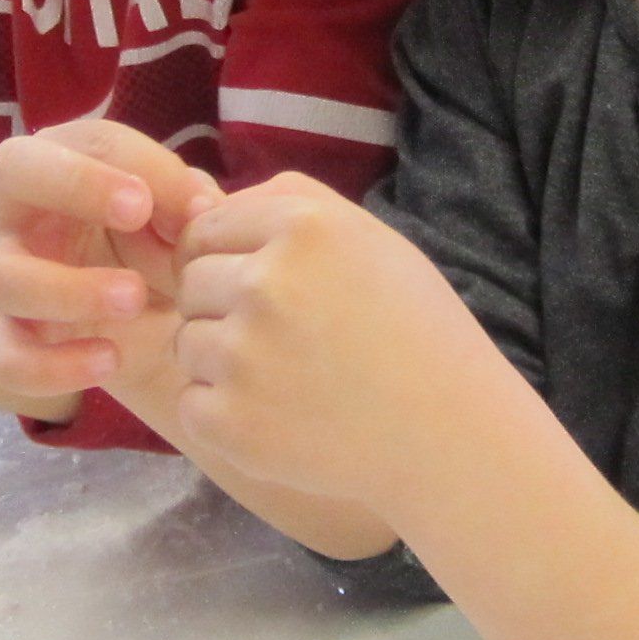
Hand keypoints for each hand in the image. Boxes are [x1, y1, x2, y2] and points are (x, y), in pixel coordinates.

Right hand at [0, 119, 222, 410]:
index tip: (164, 199)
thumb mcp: (190, 217)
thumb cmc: (169, 246)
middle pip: (10, 169)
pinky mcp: (16, 343)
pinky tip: (110, 360)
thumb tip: (201, 209)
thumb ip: (194, 200)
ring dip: (68, 287)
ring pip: (1, 277)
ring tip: (134, 299)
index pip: (80, 138)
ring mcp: (12, 278)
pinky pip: (9, 360)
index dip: (121, 163)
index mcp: (66, 163)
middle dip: (74, 184)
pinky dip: (54, 366)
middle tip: (137, 212)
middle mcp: (25, 211)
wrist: (168, 324)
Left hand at [167, 176, 515, 526]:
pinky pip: (192, 404)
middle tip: (284, 341)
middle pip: (189, 284)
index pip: (205, 230)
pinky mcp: (230, 421)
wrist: (451, 437)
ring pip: (187, 344)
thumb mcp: (369, 238)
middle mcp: (266, 282)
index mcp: (302, 226)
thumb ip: (289, 203)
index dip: (227, 261)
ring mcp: (242, 355)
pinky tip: (282, 419)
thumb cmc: (414, 330)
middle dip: (222, 309)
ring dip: (222, 363)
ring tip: (289, 381)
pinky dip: (225, 417)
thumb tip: (202, 205)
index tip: (267, 293)